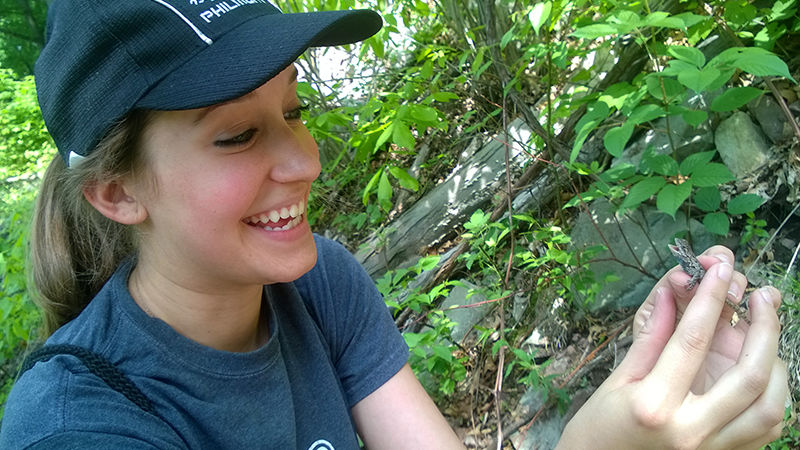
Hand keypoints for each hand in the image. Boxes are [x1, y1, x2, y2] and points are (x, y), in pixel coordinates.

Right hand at [557, 246, 786, 448]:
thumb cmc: (597, 431)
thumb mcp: (617, 380)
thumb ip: (651, 338)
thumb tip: (672, 293)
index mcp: (654, 404)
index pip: (691, 341)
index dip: (709, 299)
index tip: (719, 271)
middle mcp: (691, 430)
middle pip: (749, 375)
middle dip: (764, 329)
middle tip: (761, 297)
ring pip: (771, 407)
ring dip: (777, 365)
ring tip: (766, 335)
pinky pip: (765, 429)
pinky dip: (774, 397)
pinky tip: (764, 371)